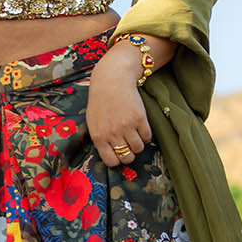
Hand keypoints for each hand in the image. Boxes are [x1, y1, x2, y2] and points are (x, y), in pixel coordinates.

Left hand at [86, 40, 152, 168]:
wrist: (112, 80)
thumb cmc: (101, 100)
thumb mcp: (93, 121)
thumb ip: (100, 138)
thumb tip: (110, 154)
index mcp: (99, 136)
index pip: (111, 161)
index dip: (117, 160)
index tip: (119, 153)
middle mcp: (112, 133)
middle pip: (127, 158)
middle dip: (129, 154)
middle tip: (129, 145)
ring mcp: (127, 126)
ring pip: (139, 148)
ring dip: (138, 144)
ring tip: (134, 134)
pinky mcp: (140, 119)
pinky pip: (147, 137)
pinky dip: (146, 135)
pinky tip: (140, 126)